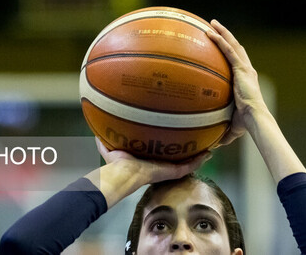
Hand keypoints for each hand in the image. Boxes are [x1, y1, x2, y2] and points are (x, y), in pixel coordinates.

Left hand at [95, 137, 211, 184]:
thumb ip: (105, 140)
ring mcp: (169, 169)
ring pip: (188, 162)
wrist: (123, 174)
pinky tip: (209, 153)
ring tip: (209, 145)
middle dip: (187, 149)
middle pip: (177, 157)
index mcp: (149, 159)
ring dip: (198, 155)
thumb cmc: (117, 163)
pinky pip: (190, 166)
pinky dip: (200, 160)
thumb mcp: (111, 148)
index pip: (162, 152)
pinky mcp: (174, 171)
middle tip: (196, 139)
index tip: (176, 136)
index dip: (169, 145)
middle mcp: (160, 164)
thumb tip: (96, 130)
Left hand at [207, 19, 268, 146]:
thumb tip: (211, 146)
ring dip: (222, 32)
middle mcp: (246, 71)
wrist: (255, 119)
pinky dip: (219, 39)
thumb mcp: (232, 126)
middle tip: (214, 27)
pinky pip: (228, 50)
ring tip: (211, 22)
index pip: (238, 62)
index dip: (231, 52)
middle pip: (236, 48)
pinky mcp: (241, 68)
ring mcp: (244, 68)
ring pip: (233, 44)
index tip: (221, 45)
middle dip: (226, 36)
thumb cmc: (246, 124)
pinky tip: (209, 32)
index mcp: (246, 80)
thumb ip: (222, 131)